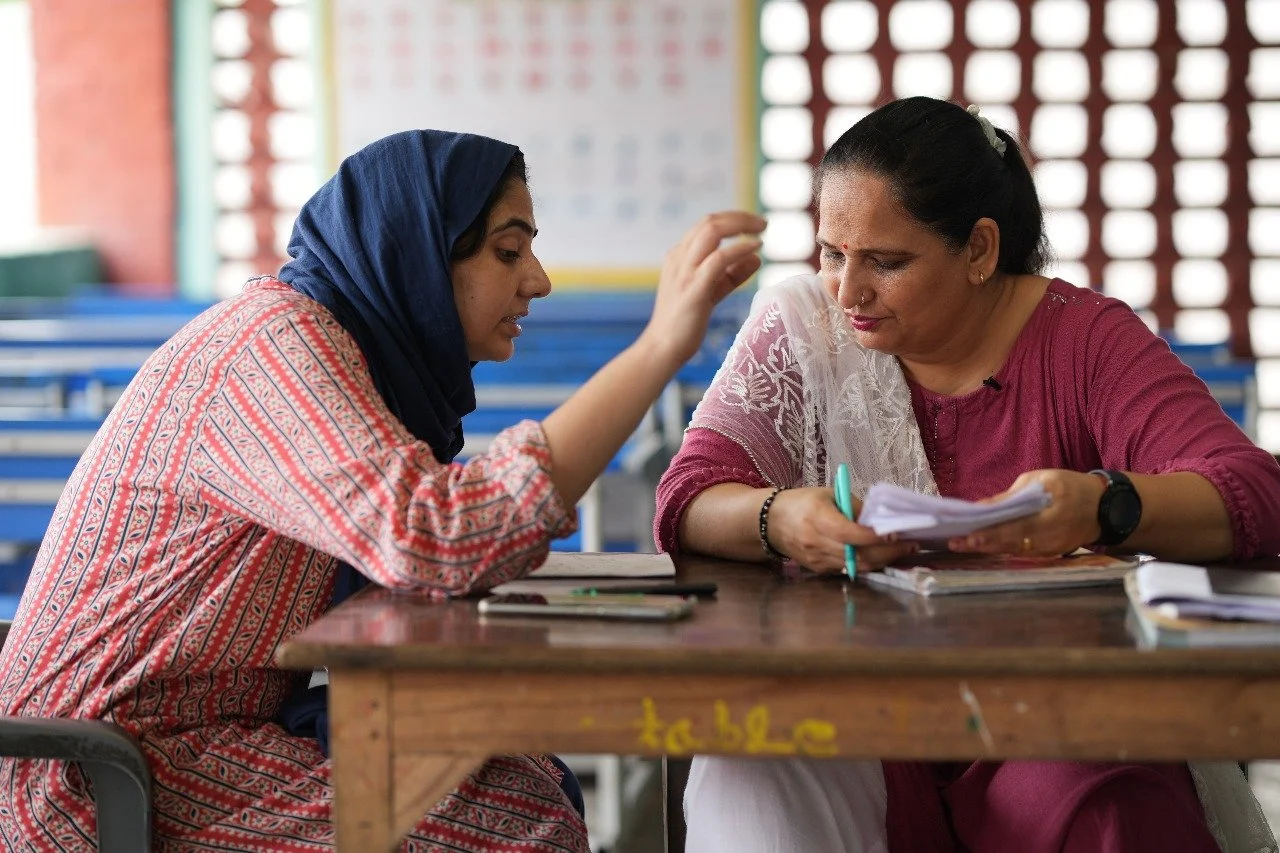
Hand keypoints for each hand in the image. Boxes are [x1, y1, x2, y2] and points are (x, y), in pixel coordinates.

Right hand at [638, 211, 765, 368]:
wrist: (663, 348)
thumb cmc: (685, 323)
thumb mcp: (712, 292)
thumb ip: (732, 274)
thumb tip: (756, 258)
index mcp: (679, 256)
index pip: (706, 224)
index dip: (733, 219)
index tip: (755, 224)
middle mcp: (679, 258)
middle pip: (710, 221)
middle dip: (740, 217)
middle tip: (763, 223)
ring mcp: (684, 271)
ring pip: (711, 231)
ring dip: (741, 225)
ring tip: (762, 230)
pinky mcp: (694, 288)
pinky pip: (719, 259)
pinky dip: (739, 249)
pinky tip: (755, 248)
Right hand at [767, 486, 917, 573]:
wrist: (771, 522)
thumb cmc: (802, 502)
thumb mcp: (828, 494)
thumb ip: (854, 506)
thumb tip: (880, 519)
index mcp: (818, 519)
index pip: (851, 534)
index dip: (876, 537)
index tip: (897, 534)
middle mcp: (817, 542)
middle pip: (859, 555)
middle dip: (889, 552)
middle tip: (911, 545)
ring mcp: (817, 560)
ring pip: (857, 566)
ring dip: (882, 560)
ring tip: (901, 551)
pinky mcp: (819, 569)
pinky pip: (848, 569)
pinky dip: (867, 564)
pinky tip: (880, 556)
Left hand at [946, 469, 1105, 555]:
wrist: (1104, 507)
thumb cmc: (1068, 486)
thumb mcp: (1041, 479)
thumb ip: (1011, 495)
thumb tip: (982, 507)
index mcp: (1050, 507)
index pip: (1015, 522)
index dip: (991, 530)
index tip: (968, 533)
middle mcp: (1051, 532)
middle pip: (1011, 540)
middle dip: (982, 543)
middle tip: (956, 543)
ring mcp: (1051, 547)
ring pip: (1014, 550)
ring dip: (988, 548)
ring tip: (962, 545)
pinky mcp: (1050, 553)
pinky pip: (1022, 553)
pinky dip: (1002, 550)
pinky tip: (982, 547)